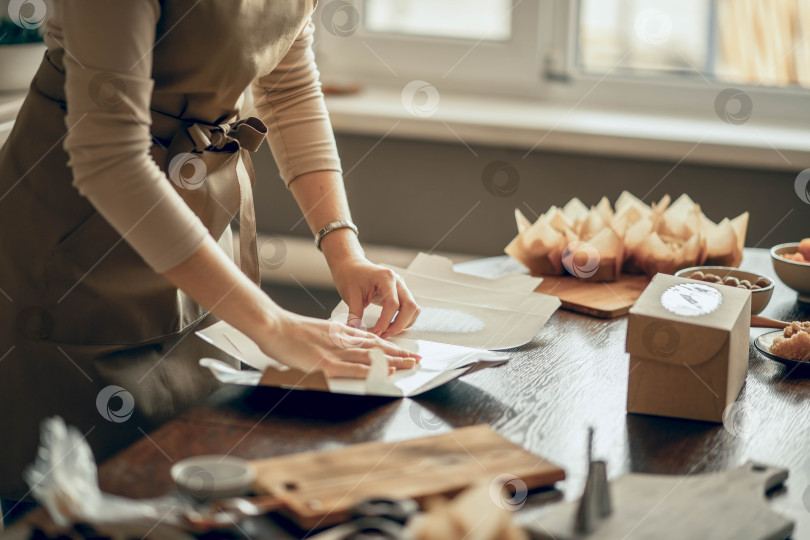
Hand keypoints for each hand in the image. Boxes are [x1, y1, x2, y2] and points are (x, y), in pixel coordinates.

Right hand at [257, 312, 420, 378]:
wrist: (273, 326)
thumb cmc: (287, 332)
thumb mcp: (314, 332)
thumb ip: (328, 339)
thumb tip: (334, 348)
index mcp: (338, 332)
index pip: (370, 338)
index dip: (388, 345)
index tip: (402, 350)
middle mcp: (342, 340)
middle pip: (376, 346)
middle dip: (398, 353)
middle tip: (416, 359)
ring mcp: (335, 352)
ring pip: (371, 356)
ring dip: (392, 361)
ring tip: (410, 365)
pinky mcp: (326, 363)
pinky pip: (354, 367)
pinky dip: (372, 370)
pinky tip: (385, 371)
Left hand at [330, 256, 420, 338]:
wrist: (350, 266)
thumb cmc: (350, 275)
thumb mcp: (350, 295)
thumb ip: (354, 314)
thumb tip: (354, 331)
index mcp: (386, 278)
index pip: (393, 304)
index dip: (385, 321)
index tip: (376, 333)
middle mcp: (397, 281)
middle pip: (410, 306)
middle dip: (399, 325)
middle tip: (384, 335)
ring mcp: (401, 287)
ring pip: (413, 309)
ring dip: (403, 323)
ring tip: (387, 332)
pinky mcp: (400, 293)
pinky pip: (409, 309)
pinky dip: (404, 320)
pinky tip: (391, 326)